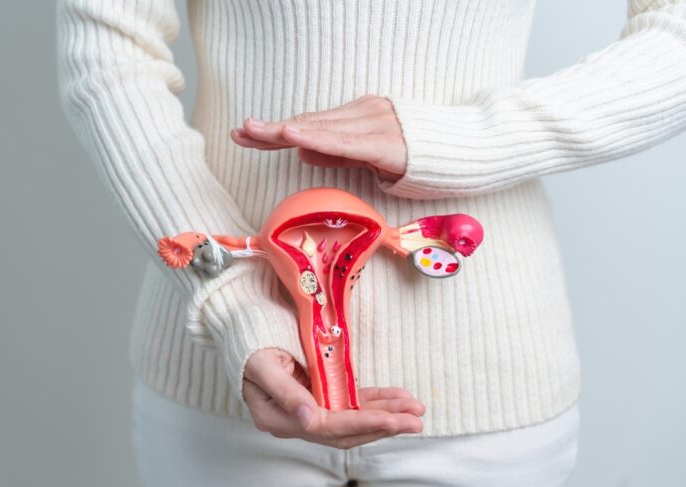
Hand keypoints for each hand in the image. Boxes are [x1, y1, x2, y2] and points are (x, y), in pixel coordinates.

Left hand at [230, 94, 406, 181]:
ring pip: (322, 129)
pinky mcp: (385, 142)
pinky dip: (317, 138)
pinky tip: (293, 134)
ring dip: (285, 130)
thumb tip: (301, 152)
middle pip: (310, 123)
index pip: (310, 124)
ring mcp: (375, 124)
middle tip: (240, 133)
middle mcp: (363, 114)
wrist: (463, 153)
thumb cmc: (418, 157)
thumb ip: (337, 153)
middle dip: (272, 130)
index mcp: (357, 117)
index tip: (247, 134)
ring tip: (254, 132)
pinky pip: (345, 142)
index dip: (277, 130)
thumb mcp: (369, 157)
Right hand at [242, 348, 424, 448]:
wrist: (242, 333)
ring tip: (416, 410)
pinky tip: (397, 400)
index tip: (392, 420)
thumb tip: (310, 422)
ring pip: (352, 420)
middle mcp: (296, 421)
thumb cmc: (249, 346)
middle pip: (345, 431)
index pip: (327, 427)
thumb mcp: (263, 366)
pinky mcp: (318, 399)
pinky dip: (374, 403)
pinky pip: (350, 405)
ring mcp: (308, 412)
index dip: (362, 424)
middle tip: (417, 419)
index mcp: (279, 418)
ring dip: (385, 415)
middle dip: (383, 425)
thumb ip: (286, 394)